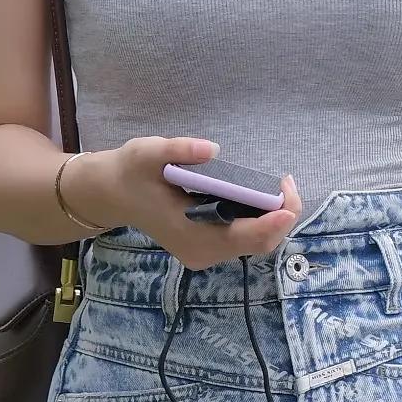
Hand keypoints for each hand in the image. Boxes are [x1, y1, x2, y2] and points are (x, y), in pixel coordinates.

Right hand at [69, 137, 302, 269]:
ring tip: (281, 186)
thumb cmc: (131, 173)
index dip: (270, 222)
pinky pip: (247, 238)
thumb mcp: (146, 153)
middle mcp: (202, 251)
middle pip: (258, 244)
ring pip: (256, 243)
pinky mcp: (210, 246)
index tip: (286, 201)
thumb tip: (210, 149)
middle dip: (281, 216)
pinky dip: (262, 219)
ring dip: (274, 218)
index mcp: (189, 234)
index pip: (241, 237)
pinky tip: (265, 195)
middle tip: (287, 182)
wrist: (114, 194)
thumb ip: (177, 150)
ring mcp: (207, 252)